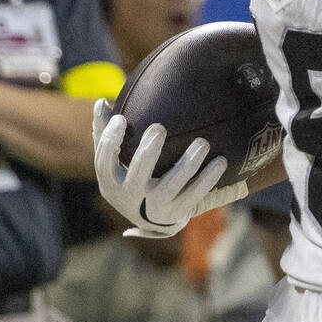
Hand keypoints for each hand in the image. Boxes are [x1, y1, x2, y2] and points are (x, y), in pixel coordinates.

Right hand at [93, 99, 240, 238]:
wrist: (148, 219)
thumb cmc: (129, 177)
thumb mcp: (113, 162)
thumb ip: (105, 133)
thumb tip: (101, 102)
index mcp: (111, 182)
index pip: (104, 162)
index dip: (110, 141)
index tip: (121, 119)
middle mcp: (131, 197)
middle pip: (138, 175)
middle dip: (148, 152)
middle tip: (159, 128)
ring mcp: (155, 206)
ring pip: (171, 186)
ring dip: (188, 165)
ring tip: (203, 144)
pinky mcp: (177, 212)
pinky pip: (195, 195)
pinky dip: (208, 179)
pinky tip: (221, 161)